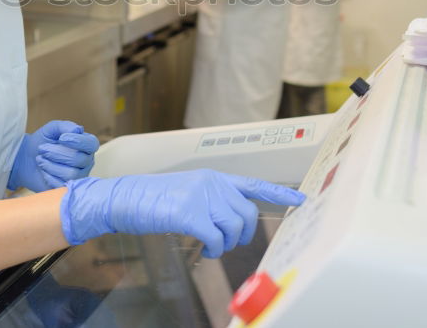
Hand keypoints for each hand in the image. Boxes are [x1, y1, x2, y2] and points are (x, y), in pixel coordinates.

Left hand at [8, 120, 99, 192]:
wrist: (26, 159)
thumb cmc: (42, 142)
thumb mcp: (51, 129)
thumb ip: (65, 126)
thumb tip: (78, 129)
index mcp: (85, 145)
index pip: (92, 144)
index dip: (78, 141)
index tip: (61, 138)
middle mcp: (85, 161)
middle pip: (79, 159)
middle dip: (57, 152)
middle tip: (42, 149)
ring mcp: (78, 176)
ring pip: (71, 174)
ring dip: (51, 165)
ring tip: (40, 160)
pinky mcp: (66, 188)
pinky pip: (62, 185)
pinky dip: (49, 176)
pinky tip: (43, 171)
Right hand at [59, 169, 304, 257]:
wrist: (125, 199)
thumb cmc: (154, 200)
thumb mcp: (189, 192)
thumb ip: (212, 200)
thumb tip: (232, 223)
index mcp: (214, 177)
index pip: (254, 184)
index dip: (279, 193)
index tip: (301, 200)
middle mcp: (212, 183)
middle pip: (248, 213)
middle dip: (243, 235)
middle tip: (226, 243)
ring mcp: (201, 196)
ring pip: (234, 227)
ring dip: (226, 245)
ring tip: (210, 247)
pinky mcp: (189, 213)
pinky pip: (216, 238)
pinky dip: (213, 249)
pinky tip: (202, 250)